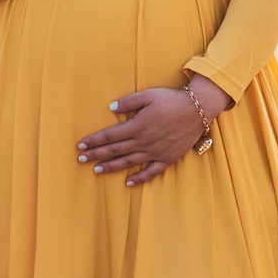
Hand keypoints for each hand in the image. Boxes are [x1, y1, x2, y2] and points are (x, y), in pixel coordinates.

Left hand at [77, 76, 232, 185]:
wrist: (197, 110)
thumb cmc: (171, 100)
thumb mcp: (148, 95)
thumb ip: (128, 102)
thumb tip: (111, 108)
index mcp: (137, 126)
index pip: (110, 135)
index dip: (94, 140)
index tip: (81, 145)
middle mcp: (143, 142)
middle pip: (115, 150)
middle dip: (96, 155)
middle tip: (81, 159)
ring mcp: (155, 152)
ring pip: (128, 162)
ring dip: (111, 167)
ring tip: (96, 170)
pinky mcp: (167, 159)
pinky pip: (150, 172)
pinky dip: (139, 178)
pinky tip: (128, 182)